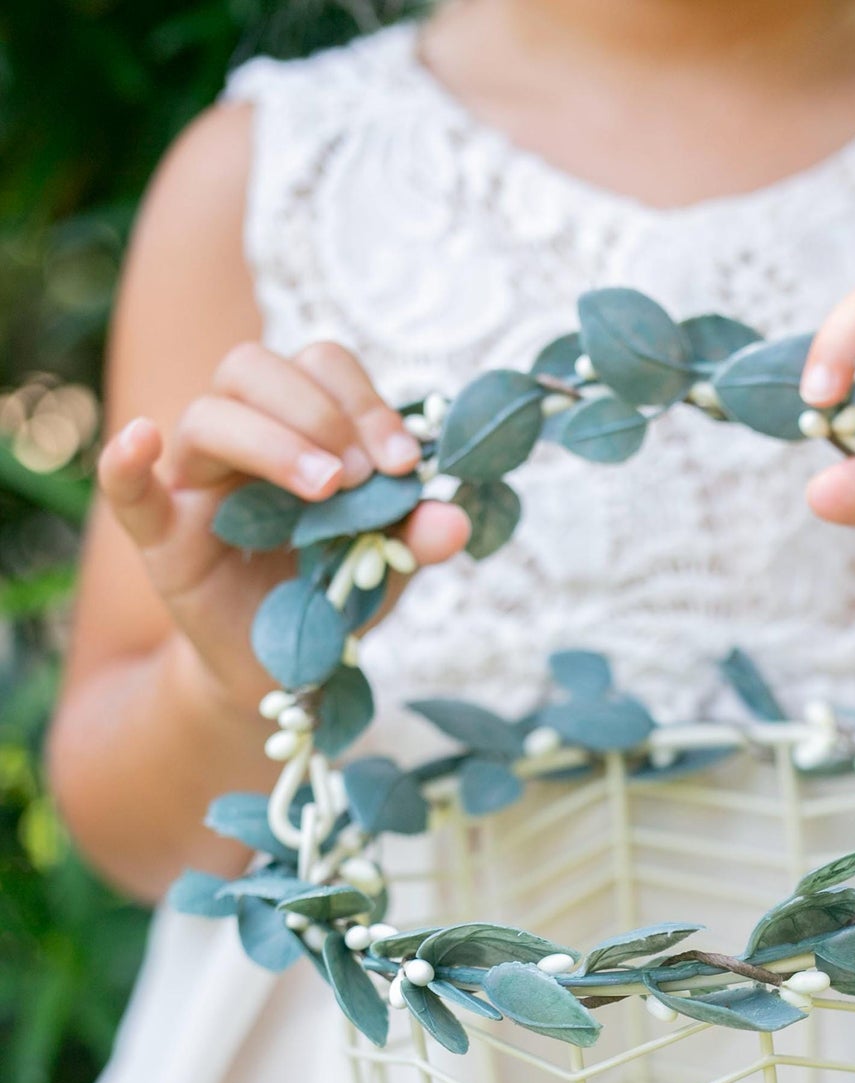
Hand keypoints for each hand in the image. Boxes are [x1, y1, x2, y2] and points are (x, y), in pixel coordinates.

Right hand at [97, 340, 470, 709]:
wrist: (289, 670)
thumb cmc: (335, 597)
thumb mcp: (387, 567)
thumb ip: (416, 536)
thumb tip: (454, 518)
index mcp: (302, 427)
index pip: (320, 368)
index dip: (364, 400)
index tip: (405, 462)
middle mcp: (243, 438)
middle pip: (255, 368)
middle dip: (319, 410)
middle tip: (362, 475)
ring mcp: (195, 481)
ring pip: (209, 416)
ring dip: (272, 441)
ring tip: (326, 491)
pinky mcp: (161, 535)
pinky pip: (127, 489)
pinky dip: (126, 461)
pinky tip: (143, 441)